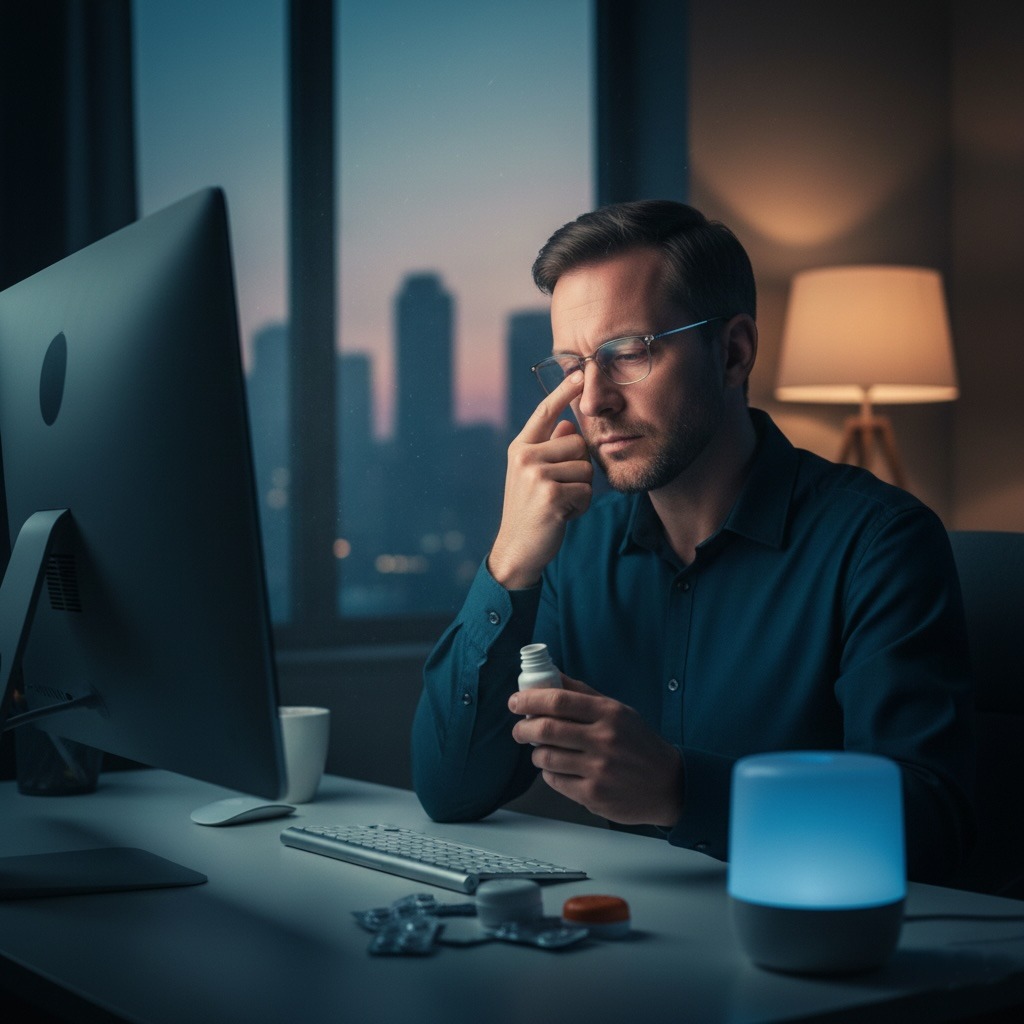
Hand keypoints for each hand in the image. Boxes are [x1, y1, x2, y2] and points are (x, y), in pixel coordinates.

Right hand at [487, 372, 592, 589]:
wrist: (517, 548)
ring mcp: (536, 475)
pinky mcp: (550, 495)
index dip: (563, 392)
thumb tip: (567, 424)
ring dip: (581, 490)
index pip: (544, 412)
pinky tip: (562, 516)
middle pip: (578, 443)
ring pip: (586, 468)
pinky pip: (586, 490)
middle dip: (579, 469)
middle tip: (559, 490)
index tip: (580, 372)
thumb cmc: (531, 509)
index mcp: (520, 448)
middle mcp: (524, 456)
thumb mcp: (534, 475)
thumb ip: (549, 448)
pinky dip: (581, 506)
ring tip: (560, 503)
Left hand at [508, 676, 684, 827]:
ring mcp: (599, 769)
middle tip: (519, 729)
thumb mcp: (618, 711)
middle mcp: (604, 740)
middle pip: (547, 728)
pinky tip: (557, 768)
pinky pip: (555, 781)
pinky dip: (549, 773)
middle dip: (523, 728)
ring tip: (541, 750)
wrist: (668, 785)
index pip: (559, 700)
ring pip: (546, 757)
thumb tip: (551, 675)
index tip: (516, 701)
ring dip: (536, 752)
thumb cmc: (640, 744)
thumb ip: (583, 695)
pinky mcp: (593, 795)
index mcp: (609, 713)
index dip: (530, 699)